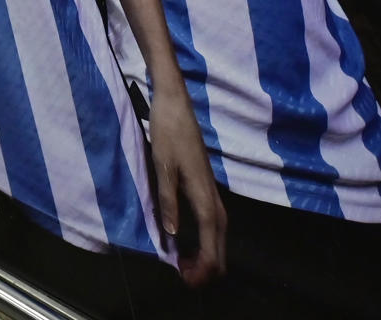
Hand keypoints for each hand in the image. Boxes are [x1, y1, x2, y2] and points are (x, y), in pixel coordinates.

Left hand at [148, 85, 224, 286]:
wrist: (174, 102)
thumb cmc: (167, 130)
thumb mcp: (161, 165)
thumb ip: (167, 199)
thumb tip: (171, 233)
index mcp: (202, 192)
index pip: (210, 237)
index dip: (203, 261)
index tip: (190, 278)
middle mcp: (211, 193)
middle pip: (219, 238)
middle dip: (209, 264)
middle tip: (189, 279)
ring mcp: (209, 187)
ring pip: (218, 229)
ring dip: (208, 251)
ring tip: (191, 267)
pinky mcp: (204, 182)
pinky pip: (211, 219)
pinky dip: (206, 236)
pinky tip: (192, 241)